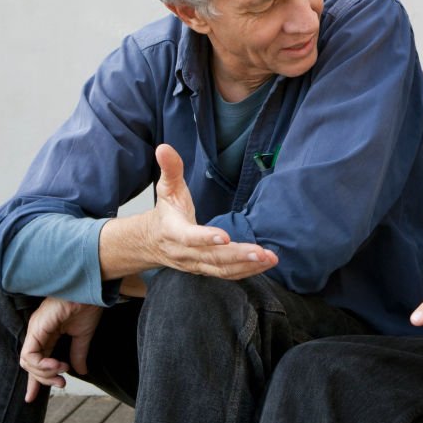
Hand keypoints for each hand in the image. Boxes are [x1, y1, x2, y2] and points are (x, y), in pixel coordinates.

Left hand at [20, 297, 102, 402]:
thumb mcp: (83, 335)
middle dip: (43, 379)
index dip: (35, 380)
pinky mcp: (36, 329)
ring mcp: (36, 330)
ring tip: (62, 370)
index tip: (32, 398)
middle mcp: (38, 333)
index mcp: (48, 333)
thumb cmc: (88, 306)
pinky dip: (41, 365)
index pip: (36, 361)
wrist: (91, 292)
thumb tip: (81, 371)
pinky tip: (56, 364)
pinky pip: (29, 355)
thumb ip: (78, 353)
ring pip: (27, 362)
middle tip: (61, 383)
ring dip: (44, 373)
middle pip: (30, 365)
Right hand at [144, 144, 278, 277]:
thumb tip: (164, 147)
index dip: (205, 238)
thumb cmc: (166, 212)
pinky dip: (246, 271)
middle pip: (212, 258)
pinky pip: (227, 275)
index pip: (189, 237)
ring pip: (222, 270)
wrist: (152, 242)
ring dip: (247, 266)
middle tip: (261, 253)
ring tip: (269, 259)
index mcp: (173, 232)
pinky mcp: (207, 270)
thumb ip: (170, 169)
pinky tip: (264, 264)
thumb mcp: (166, 188)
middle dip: (237, 256)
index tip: (225, 236)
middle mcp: (185, 253)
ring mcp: (197, 264)